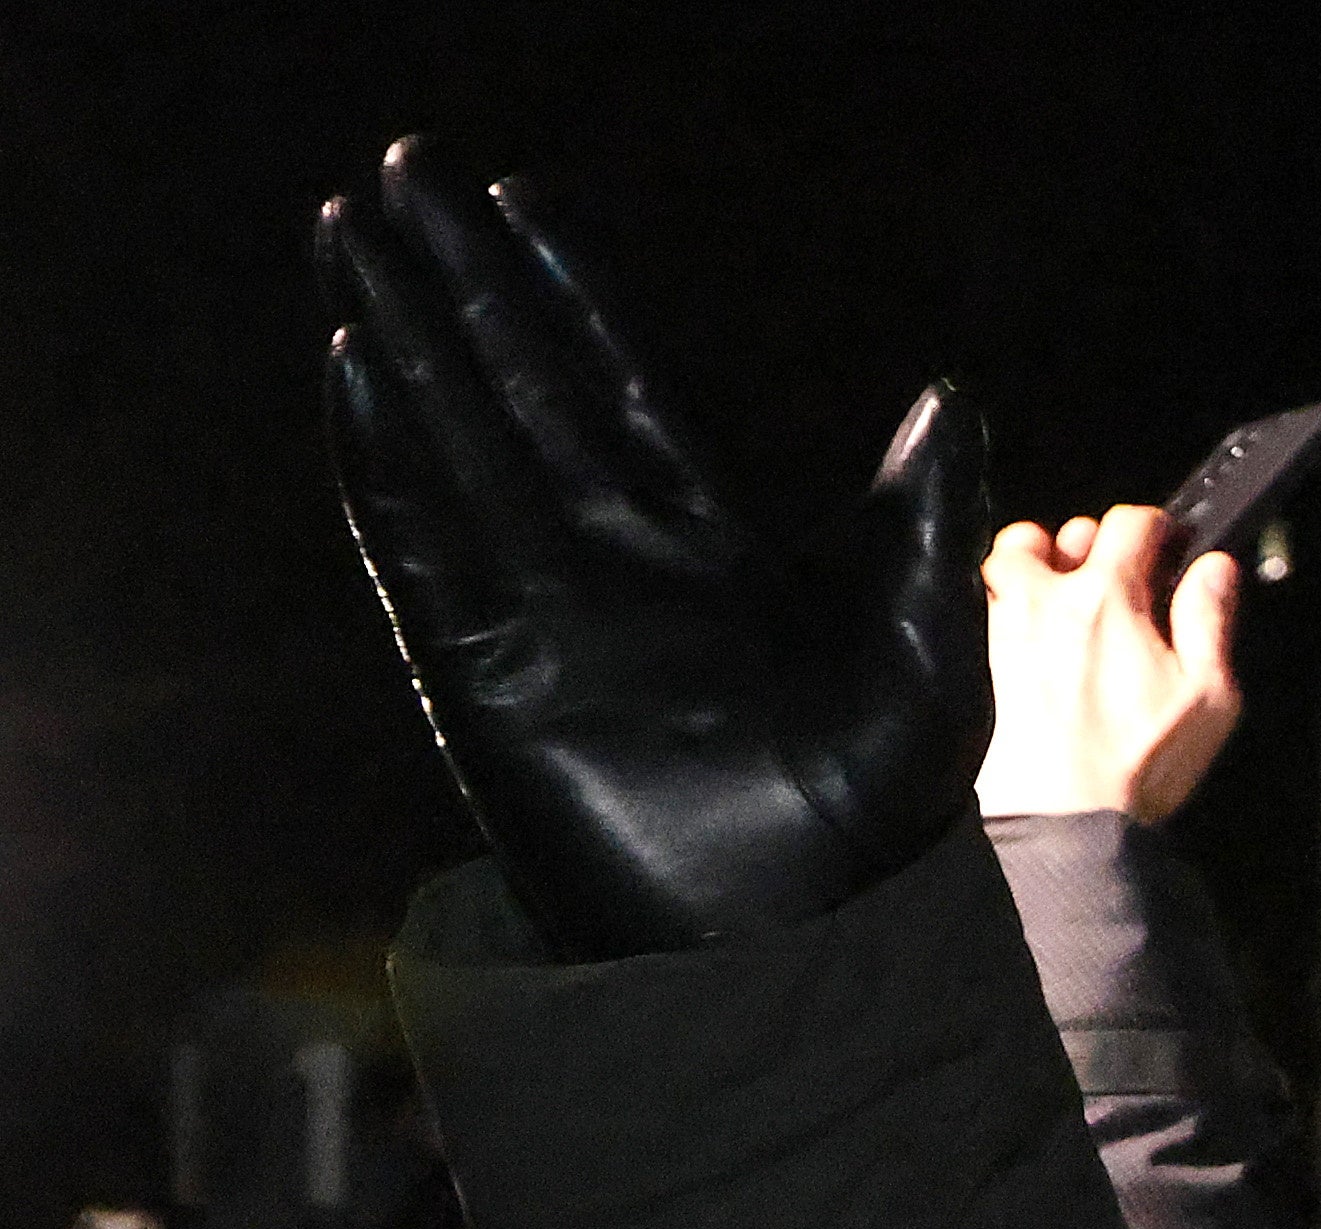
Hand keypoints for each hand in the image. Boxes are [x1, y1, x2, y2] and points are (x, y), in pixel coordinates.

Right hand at [317, 141, 990, 955]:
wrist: (813, 942)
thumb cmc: (890, 815)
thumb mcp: (929, 643)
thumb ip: (926, 519)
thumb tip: (950, 392)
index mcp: (710, 547)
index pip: (622, 385)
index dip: (570, 294)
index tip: (523, 205)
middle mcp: (614, 566)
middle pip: (518, 390)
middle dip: (461, 286)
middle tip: (402, 176)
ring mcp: (540, 615)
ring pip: (455, 446)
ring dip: (402, 343)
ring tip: (354, 241)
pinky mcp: (485, 678)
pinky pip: (423, 550)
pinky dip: (385, 465)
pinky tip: (356, 375)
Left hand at [979, 507, 1242, 821]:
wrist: (1067, 813)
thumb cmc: (1137, 762)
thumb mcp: (1208, 696)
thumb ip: (1210, 620)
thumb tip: (1216, 569)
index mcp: (1110, 598)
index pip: (1131, 523)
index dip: (1159, 526)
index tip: (1172, 545)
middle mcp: (1054, 599)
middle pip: (1069, 530)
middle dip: (1102, 541)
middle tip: (1128, 573)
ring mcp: (1014, 624)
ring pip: (1017, 554)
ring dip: (1047, 557)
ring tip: (1074, 586)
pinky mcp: (994, 656)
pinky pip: (996, 597)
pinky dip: (1018, 594)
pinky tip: (1048, 626)